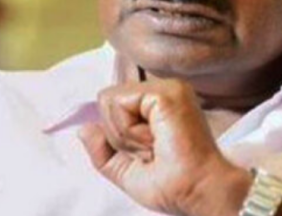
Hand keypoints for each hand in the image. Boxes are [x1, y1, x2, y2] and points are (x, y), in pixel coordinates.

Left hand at [78, 78, 251, 215]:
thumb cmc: (175, 187)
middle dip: (119, 136)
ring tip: (156, 147)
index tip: (150, 154)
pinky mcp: (165, 93)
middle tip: (152, 152)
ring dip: (125, 136)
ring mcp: (167, 88)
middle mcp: (165, 90)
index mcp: (160, 105)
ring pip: (109, 101)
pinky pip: (119, 104)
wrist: (198, 193)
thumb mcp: (127, 171)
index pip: (115, 104)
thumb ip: (103, 150)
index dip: (119, 135)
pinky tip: (156, 141)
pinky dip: (130, 132)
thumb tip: (83, 129)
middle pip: (108, 101)